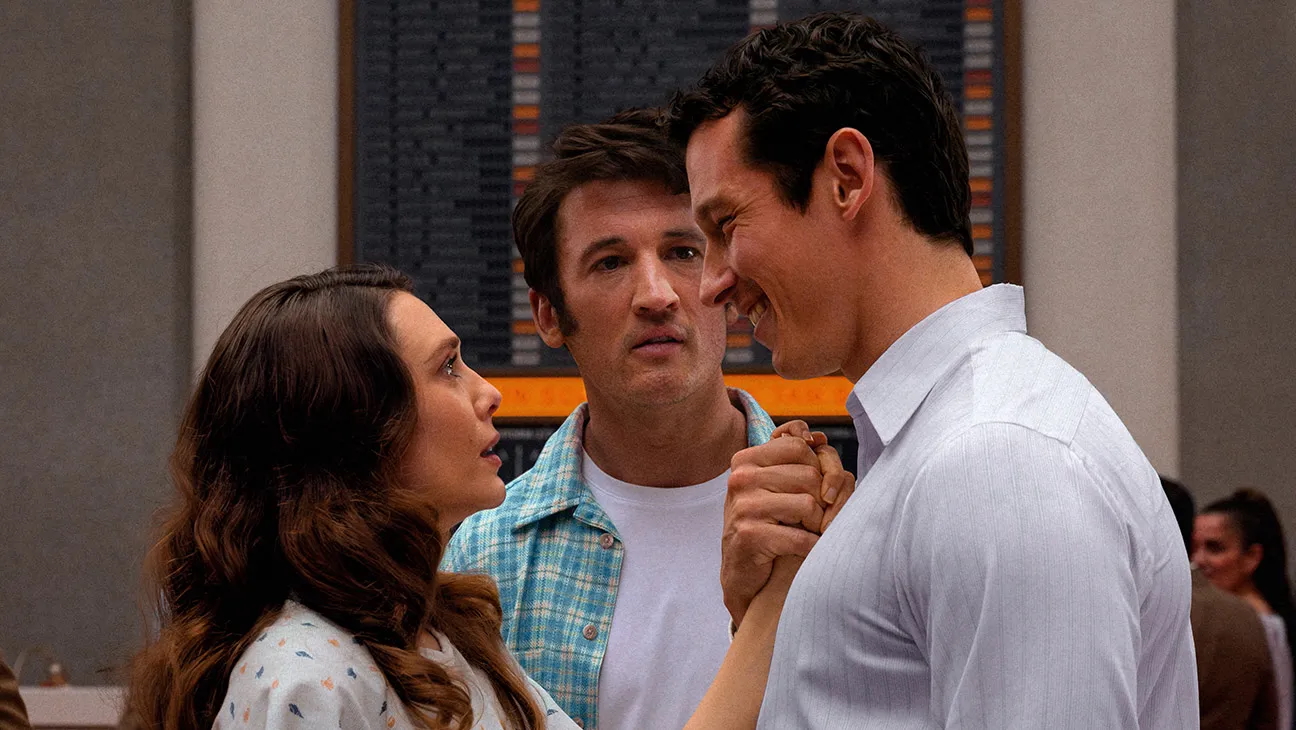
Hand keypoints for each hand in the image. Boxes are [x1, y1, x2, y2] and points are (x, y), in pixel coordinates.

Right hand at [721, 421, 854, 626]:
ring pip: (808, 504)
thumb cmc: (767, 525)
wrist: (742, 574)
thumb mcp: (776, 485)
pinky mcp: (749, 535)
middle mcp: (741, 478)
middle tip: (818, 518)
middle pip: (809, 475)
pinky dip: (812, 546)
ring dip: (818, 524)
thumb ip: (797, 458)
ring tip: (811, 532)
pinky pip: (800, 536)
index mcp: (746, 459)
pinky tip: (808, 550)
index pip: (800, 446)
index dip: (822, 466)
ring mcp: (743, 506)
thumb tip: (820, 438)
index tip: (823, 489)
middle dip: (823, 500)